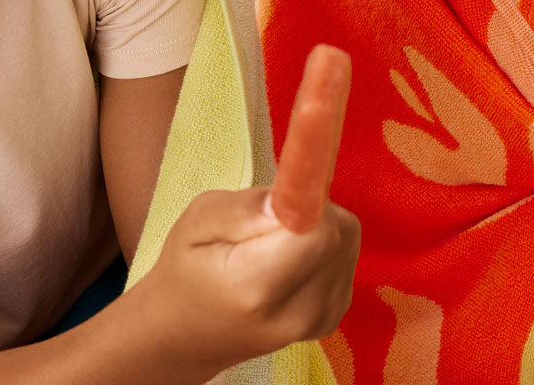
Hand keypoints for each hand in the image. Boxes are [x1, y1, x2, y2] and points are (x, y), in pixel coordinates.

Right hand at [134, 186, 360, 374]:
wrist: (188, 336)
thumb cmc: (186, 271)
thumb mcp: (196, 222)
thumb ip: (245, 206)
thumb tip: (292, 197)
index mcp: (255, 288)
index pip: (319, 231)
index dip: (303, 202)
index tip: (277, 199)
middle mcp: (297, 313)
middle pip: (339, 234)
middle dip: (311, 210)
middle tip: (267, 220)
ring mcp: (319, 321)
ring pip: (347, 241)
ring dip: (319, 227)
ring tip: (272, 243)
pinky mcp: (331, 319)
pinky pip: (345, 258)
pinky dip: (322, 248)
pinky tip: (288, 261)